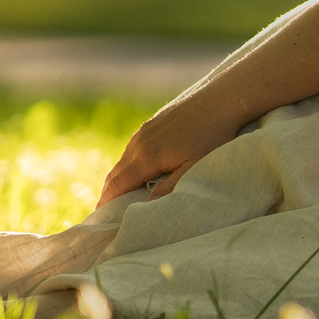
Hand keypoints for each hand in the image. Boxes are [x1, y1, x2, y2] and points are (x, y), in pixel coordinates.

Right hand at [95, 96, 242, 208]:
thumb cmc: (211, 136)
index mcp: (146, 157)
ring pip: (123, 160)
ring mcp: (144, 132)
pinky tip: (137, 170)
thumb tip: (146, 206)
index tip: (99, 218)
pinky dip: (128, 163)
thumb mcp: (194, 167)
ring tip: (119, 195)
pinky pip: (133, 148)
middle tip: (105, 212)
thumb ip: (170, 187)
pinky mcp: (151, 124)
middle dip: (108, 193)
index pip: (117, 185)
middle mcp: (139, 143)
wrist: (219, 100)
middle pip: (115, 173)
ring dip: (118, 178)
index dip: (106, 202)